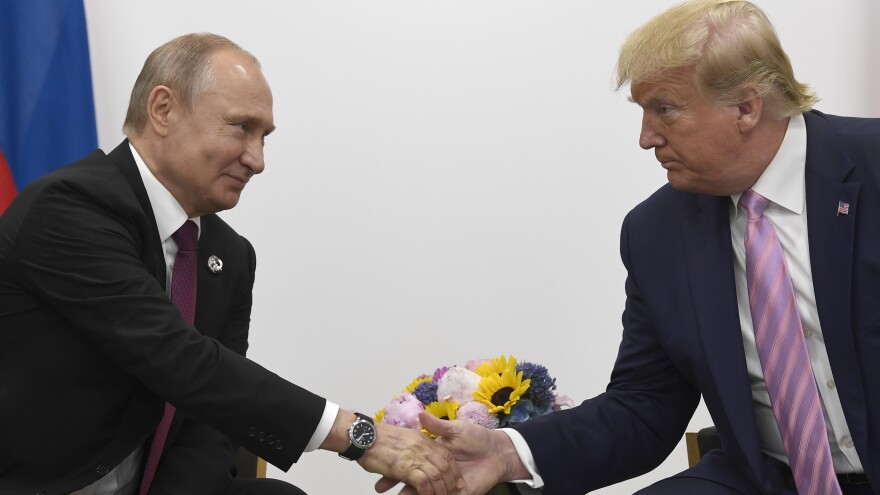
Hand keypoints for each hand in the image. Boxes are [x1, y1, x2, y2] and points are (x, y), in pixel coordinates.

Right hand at [376, 411, 527, 494]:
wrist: (498, 452)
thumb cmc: (477, 438)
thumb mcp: (456, 429)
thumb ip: (437, 426)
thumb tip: (420, 413)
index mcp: (434, 456)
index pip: (411, 463)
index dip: (396, 467)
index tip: (380, 469)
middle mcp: (436, 471)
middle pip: (413, 480)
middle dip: (396, 484)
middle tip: (379, 487)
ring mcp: (445, 485)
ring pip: (423, 492)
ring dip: (409, 493)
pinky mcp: (457, 494)